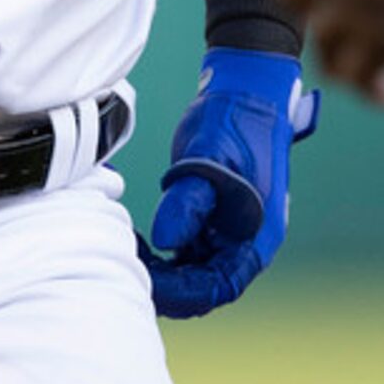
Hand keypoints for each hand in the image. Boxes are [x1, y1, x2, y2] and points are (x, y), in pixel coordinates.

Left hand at [138, 47, 318, 318]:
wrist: (247, 90)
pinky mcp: (217, 220)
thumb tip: (164, 242)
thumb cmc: (233, 121)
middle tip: (126, 259)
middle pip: (204, 286)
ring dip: (162, 269)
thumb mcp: (208, 157)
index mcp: (257, 236)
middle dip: (165, 284)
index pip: (217, 287)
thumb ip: (189, 200)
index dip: (179, 292)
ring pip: (194, 271)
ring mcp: (232, 232)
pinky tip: (140, 236)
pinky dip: (164, 252)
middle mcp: (247, 242)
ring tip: (129, 246)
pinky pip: (189, 252)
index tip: (142, 278)